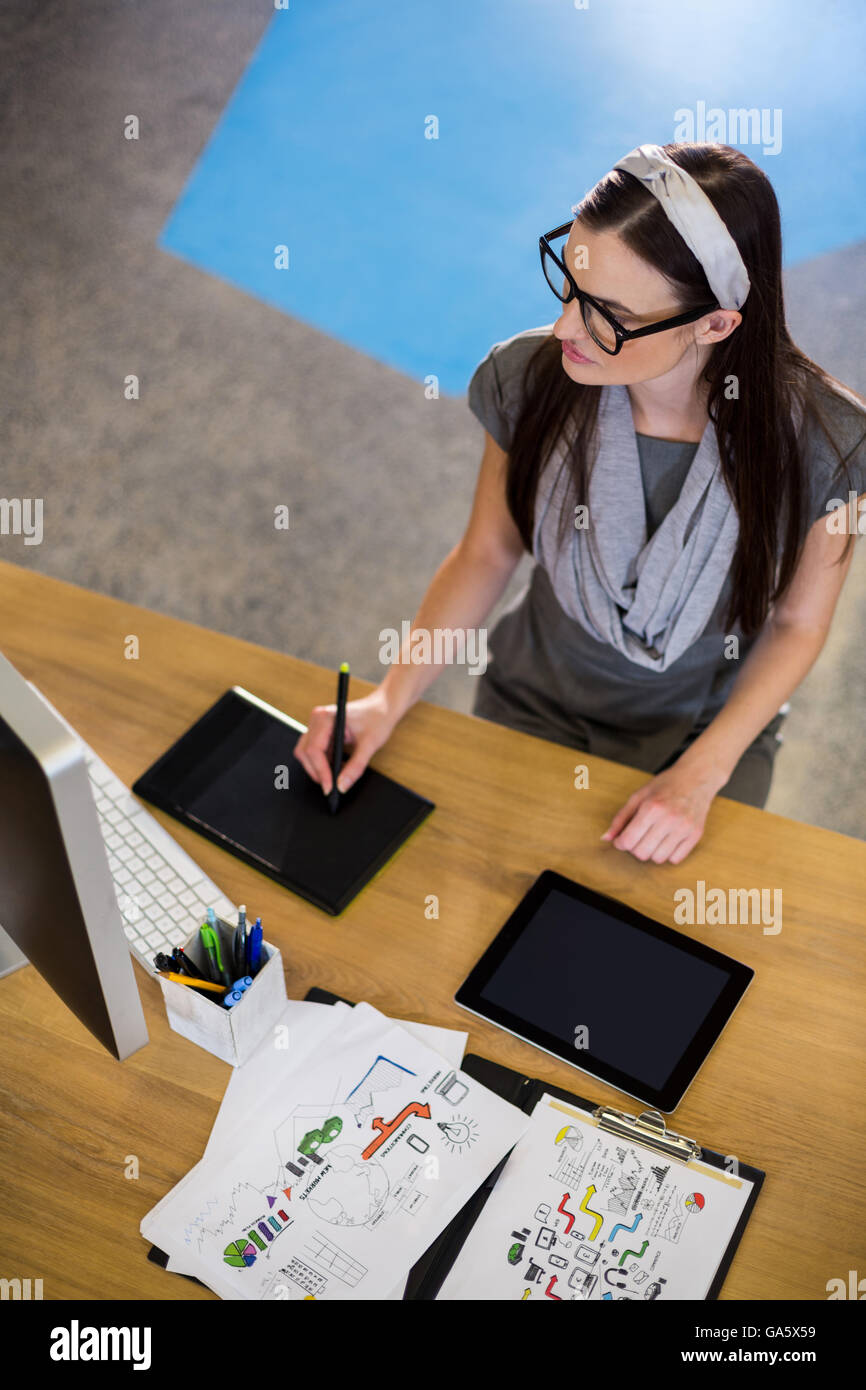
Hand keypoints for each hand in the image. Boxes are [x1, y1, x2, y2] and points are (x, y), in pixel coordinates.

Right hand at [292, 688, 397, 794]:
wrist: (383, 707)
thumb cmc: (378, 718)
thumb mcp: (369, 745)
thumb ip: (355, 767)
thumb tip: (341, 786)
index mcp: (325, 717)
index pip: (314, 750)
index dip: (320, 771)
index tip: (329, 788)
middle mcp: (317, 719)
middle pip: (305, 753)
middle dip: (317, 772)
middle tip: (332, 787)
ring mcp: (317, 725)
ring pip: (307, 753)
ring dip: (319, 768)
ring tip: (337, 776)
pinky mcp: (321, 731)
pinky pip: (315, 751)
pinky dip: (324, 763)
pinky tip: (338, 767)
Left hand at [600, 760, 722, 863]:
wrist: (696, 778)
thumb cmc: (665, 785)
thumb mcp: (638, 796)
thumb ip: (621, 818)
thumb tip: (606, 838)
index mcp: (652, 808)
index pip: (628, 840)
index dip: (620, 843)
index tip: (621, 840)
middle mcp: (669, 819)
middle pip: (642, 853)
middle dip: (634, 848)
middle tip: (638, 837)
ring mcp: (684, 828)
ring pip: (658, 859)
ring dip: (651, 852)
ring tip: (653, 838)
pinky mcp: (696, 835)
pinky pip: (675, 859)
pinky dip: (668, 854)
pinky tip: (667, 840)